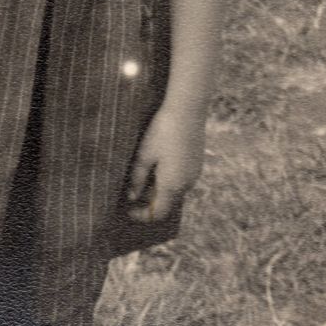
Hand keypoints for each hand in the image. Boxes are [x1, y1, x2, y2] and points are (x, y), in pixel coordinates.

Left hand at [127, 104, 205, 221]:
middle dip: (149, 201)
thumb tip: (132, 197)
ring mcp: (194, 173)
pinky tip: (157, 164)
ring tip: (142, 176)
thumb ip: (137, 178)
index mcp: (172, 186)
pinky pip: (181, 179)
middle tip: (131, 191)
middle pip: (166, 203)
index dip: (142, 216)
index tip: (128, 209)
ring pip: (174, 190)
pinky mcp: (197, 162)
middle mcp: (187, 184)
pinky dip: (168, 179)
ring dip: (159, 189)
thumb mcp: (145, 154)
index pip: (157, 213)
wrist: (188, 110)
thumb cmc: (163, 131)